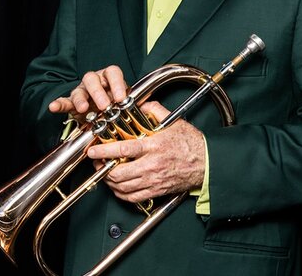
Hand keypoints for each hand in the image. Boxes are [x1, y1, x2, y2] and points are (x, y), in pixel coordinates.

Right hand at [47, 65, 129, 117]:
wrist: (102, 116)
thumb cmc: (116, 107)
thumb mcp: (126, 105)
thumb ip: (134, 104)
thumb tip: (148, 108)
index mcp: (110, 78)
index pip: (113, 73)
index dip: (117, 84)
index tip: (121, 98)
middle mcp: (95, 81)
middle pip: (93, 78)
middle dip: (98, 92)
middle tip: (104, 106)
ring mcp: (82, 90)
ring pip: (80, 89)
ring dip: (81, 98)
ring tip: (83, 108)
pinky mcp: (71, 102)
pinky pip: (64, 101)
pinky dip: (59, 104)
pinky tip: (54, 107)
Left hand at [86, 100, 205, 202]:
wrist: (208, 164)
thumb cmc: (192, 144)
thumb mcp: (174, 122)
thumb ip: (155, 111)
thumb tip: (142, 104)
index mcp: (154, 146)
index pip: (124, 149)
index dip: (105, 151)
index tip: (93, 150)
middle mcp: (152, 165)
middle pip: (120, 173)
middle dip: (103, 169)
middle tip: (97, 162)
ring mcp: (154, 180)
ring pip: (124, 187)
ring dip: (110, 182)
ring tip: (105, 173)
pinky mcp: (157, 191)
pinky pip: (134, 197)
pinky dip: (121, 194)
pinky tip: (118, 187)